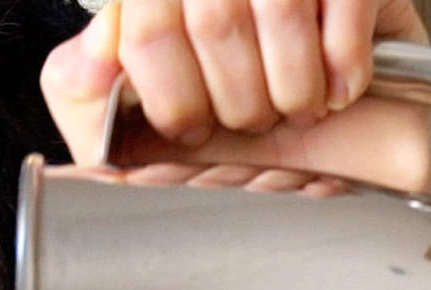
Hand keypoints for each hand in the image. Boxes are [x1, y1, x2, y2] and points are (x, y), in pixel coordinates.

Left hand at [41, 0, 430, 198]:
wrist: (343, 135)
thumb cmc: (226, 121)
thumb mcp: (129, 115)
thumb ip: (82, 86)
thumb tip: (92, 59)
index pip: (147, 29)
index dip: (173, 99)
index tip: (192, 131)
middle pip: (215, 18)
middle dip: (237, 103)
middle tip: (253, 125)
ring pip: (280, 8)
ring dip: (294, 89)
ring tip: (297, 111)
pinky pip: (348, 3)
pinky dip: (345, 67)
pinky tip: (342, 93)